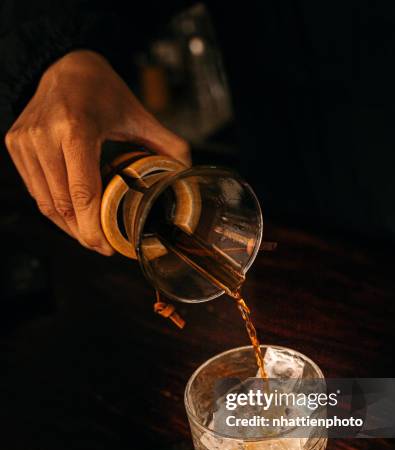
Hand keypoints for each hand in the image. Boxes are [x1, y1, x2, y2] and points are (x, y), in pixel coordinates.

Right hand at [4, 50, 189, 254]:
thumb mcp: (138, 114)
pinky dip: (53, 209)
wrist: (64, 65)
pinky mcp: (15, 145)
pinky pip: (34, 190)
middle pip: (62, 205)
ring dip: (67, 226)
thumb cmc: (103, 91)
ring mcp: (25, 141)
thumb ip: (167, 144)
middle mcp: (44, 136)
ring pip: (45, 202)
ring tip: (88, 237)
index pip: (82, 193)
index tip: (107, 247)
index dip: (93, 228)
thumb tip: (187, 174)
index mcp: (75, 129)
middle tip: (102, 247)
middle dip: (83, 234)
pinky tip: (71, 218)